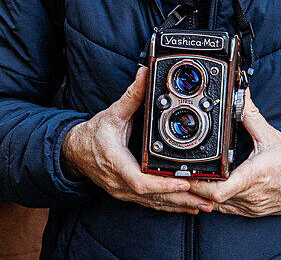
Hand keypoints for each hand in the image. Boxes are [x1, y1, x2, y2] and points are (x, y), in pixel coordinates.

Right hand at [61, 67, 214, 214]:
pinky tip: (188, 206)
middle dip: (181, 199)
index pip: (139, 181)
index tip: (182, 182)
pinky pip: (151, 203)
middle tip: (206, 199)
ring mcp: (123, 191)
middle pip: (153, 197)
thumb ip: (131, 95)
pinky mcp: (128, 194)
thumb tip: (144, 74)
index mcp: (116, 162)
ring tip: (204, 205)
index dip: (162, 185)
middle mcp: (120, 182)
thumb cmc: (93, 135)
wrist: (74, 153)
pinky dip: (171, 205)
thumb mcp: (112, 113)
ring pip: (154, 203)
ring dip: (180, 205)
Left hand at [188, 91, 280, 216]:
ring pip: (218, 208)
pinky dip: (217, 202)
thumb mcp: (271, 135)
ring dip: (204, 197)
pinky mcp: (255, 212)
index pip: (218, 190)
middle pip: (211, 200)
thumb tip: (240, 95)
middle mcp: (252, 196)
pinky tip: (212, 190)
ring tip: (193, 182)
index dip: (197, 185)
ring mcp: (253, 207)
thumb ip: (250, 115)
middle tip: (181, 176)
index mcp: (254, 176)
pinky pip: (230, 210)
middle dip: (194, 189)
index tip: (185, 175)